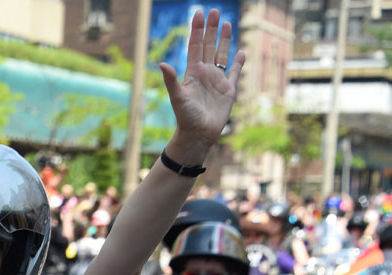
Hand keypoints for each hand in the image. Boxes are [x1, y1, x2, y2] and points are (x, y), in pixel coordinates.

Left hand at [159, 9, 244, 156]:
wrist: (198, 134)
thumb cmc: (186, 117)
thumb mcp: (178, 97)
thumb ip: (171, 80)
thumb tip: (161, 64)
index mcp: (193, 72)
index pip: (195, 46)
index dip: (197, 30)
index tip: (198, 13)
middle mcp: (205, 73)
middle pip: (209, 46)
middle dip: (211, 29)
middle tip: (215, 11)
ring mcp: (217, 80)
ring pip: (222, 55)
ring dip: (224, 40)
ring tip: (227, 23)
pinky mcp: (228, 90)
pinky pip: (234, 72)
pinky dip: (238, 62)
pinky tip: (242, 52)